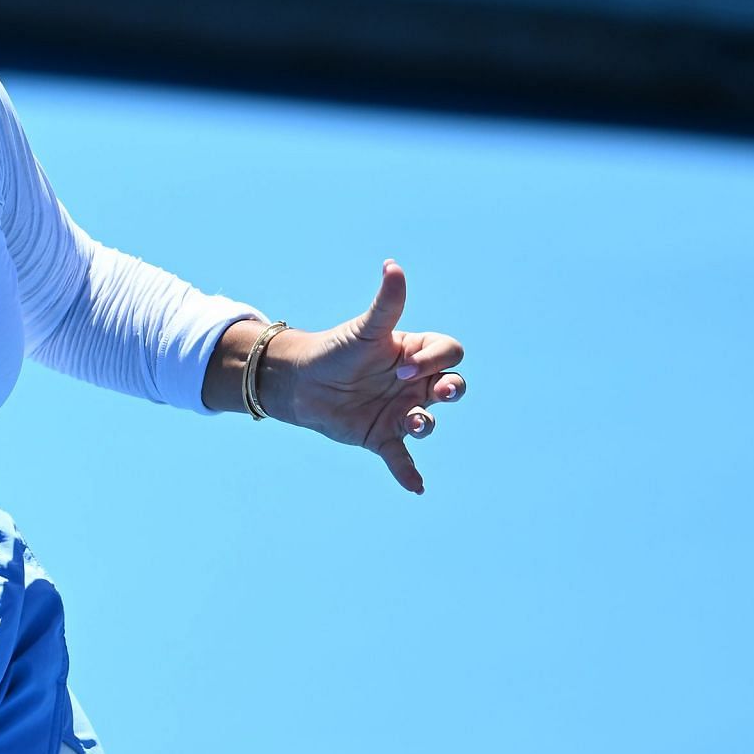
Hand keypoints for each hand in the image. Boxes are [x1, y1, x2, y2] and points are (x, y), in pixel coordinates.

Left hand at [263, 260, 464, 493]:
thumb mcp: (364, 329)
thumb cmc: (336, 349)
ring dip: (426, 424)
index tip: (405, 365)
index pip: (448, 353)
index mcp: (416, 353)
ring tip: (413, 424)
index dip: (435, 358)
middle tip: (440, 391)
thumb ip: (385, 304)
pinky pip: (402, 458)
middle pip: (452, 386)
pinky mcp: (382, 437)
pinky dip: (409, 472)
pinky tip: (416, 487)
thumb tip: (392, 266)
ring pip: (428, 421)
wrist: (301, 380)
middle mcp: (415, 384)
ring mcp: (401, 411)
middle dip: (452, 389)